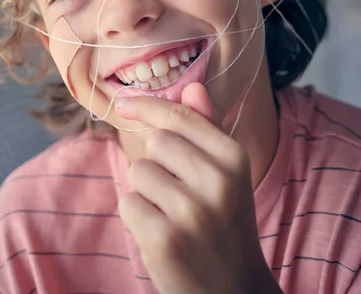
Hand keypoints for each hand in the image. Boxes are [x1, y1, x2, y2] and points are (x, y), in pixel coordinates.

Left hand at [115, 83, 281, 293]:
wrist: (233, 291)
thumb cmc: (224, 225)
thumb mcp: (226, 176)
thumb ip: (207, 130)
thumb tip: (192, 86)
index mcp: (234, 158)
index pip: (180, 117)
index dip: (148, 106)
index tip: (126, 103)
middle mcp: (218, 181)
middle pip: (156, 141)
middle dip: (157, 162)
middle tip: (178, 192)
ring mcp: (192, 212)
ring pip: (139, 172)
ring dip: (147, 192)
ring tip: (172, 216)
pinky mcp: (165, 240)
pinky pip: (128, 203)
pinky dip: (138, 217)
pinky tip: (162, 235)